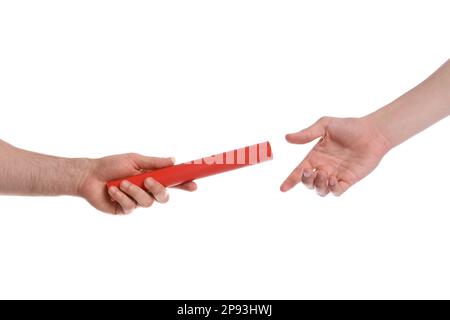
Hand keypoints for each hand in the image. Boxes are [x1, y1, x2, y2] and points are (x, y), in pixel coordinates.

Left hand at [78, 153, 196, 213]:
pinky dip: (121, 196)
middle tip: (148, 181)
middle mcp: (146, 191)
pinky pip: (130, 207)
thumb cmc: (111, 165)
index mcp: (151, 178)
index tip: (194, 184)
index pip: (172, 183)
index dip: (184, 184)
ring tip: (121, 182)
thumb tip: (174, 160)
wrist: (88, 175)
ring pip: (147, 202)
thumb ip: (154, 163)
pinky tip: (112, 189)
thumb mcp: (134, 160)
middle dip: (158, 189)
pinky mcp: (124, 210)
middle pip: (163, 197)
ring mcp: (136, 202)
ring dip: (134, 191)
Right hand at [280, 116, 390, 195]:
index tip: (283, 189)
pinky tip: (333, 178)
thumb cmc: (349, 127)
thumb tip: (287, 138)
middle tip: (310, 171)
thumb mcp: (324, 126)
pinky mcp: (348, 180)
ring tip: (324, 174)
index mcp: (315, 156)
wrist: (373, 132)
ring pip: (320, 190)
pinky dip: (332, 189)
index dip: (290, 181)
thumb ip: (307, 133)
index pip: (299, 171)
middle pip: (308, 183)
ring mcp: (336, 175)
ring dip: (318, 185)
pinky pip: (336, 192)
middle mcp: (324, 167)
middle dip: (305, 181)